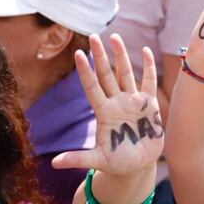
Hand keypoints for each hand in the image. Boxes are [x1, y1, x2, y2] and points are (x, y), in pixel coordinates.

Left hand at [53, 34, 162, 175]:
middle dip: (101, 56)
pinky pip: (149, 82)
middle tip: (94, 36)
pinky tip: (145, 51)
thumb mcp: (98, 160)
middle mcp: (117, 103)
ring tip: (115, 37)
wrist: (137, 167)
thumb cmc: (117, 163)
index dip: (86, 71)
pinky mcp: (149, 106)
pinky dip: (149, 67)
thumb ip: (78, 159)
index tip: (79, 54)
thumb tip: (54, 164)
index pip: (92, 87)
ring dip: (121, 56)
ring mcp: (133, 102)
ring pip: (126, 74)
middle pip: (107, 75)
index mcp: (104, 113)